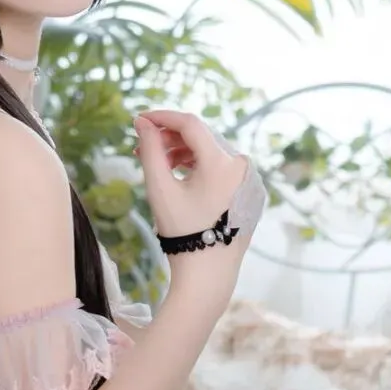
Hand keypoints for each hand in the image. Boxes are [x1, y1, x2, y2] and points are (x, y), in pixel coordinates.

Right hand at [133, 110, 251, 258]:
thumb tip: (141, 122)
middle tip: (143, 147)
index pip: (191, 124)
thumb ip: (150, 150)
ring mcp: (249, 178)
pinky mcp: (250, 190)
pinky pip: (222, 168)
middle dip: (170, 138)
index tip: (140, 119)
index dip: (163, 117)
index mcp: (223, 163)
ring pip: (211, 152)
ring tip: (159, 164)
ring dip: (184, 152)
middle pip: (202, 137)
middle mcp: (242, 165)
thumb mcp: (160, 188)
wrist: (208, 272)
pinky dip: (200, 165)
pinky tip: (180, 175)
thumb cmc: (182, 231)